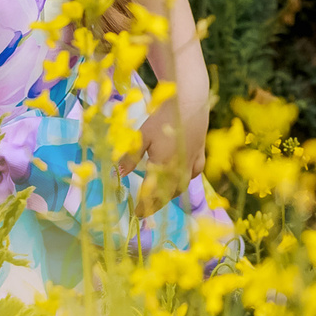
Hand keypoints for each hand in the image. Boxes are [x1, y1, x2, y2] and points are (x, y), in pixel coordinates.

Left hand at [117, 95, 206, 216]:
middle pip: (167, 194)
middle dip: (156, 204)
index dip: (144, 205)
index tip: (136, 214)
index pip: (152, 194)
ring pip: (182, 186)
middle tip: (145, 210)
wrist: (190, 102)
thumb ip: (131, 157)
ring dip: (170, 195)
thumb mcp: (143, 136)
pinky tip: (181, 179)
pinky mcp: (199, 153)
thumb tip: (116, 174)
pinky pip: (194, 173)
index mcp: (163, 166)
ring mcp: (191, 161)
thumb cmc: (163, 118)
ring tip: (160, 197)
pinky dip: (186, 180)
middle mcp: (178, 168)